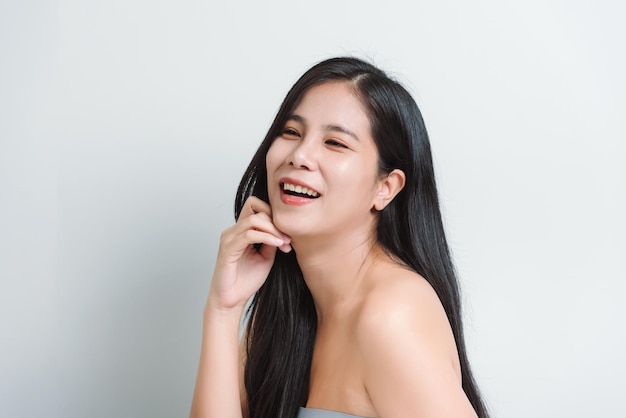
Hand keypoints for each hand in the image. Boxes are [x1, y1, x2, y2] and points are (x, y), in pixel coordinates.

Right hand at [207, 196, 290, 310]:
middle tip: (289, 239)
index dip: (274, 215)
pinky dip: (267, 237)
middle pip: (256, 209)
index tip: (288, 234)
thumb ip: (271, 240)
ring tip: (285, 243)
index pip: (256, 207)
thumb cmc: (246, 281)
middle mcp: (232, 231)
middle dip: (276, 222)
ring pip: (254, 219)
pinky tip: (278, 244)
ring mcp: (228, 238)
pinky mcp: (228, 249)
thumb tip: (282, 229)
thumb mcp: (266, 257)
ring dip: (274, 229)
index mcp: (240, 231)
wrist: (232, 301)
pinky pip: (249, 234)